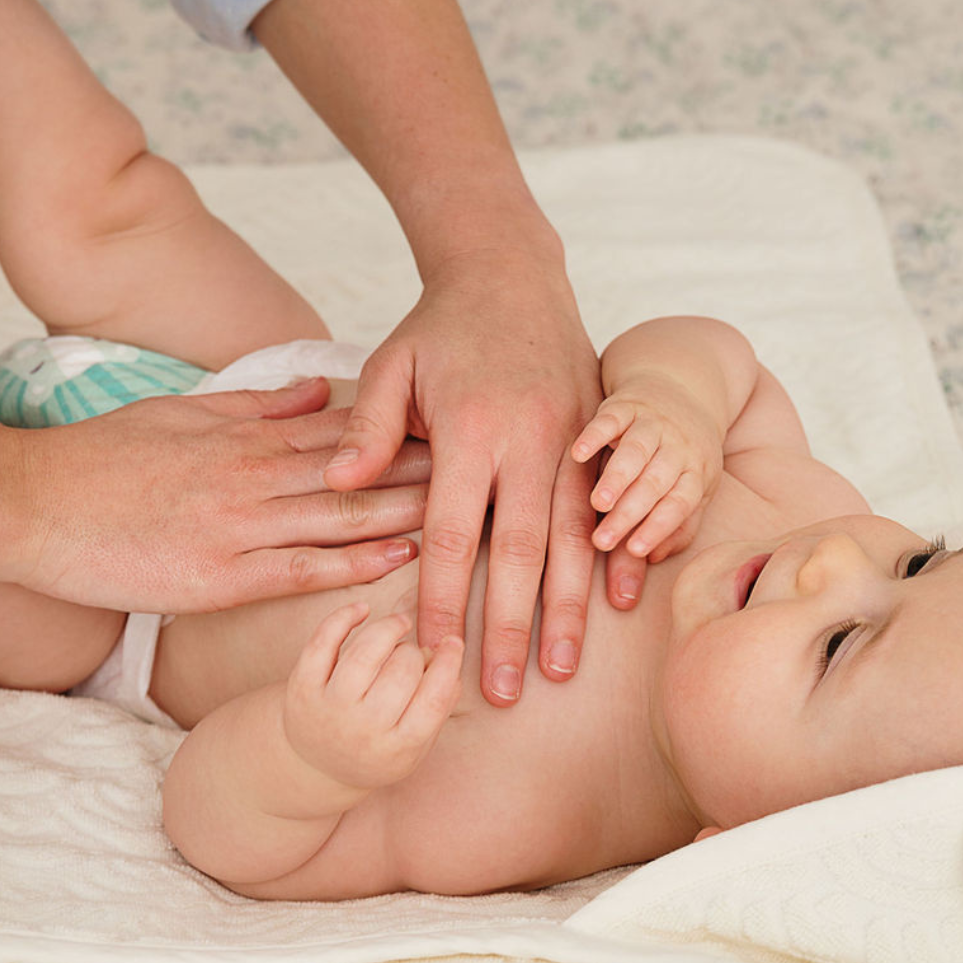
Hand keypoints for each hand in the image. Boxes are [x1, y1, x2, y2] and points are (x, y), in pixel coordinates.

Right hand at [9, 379, 428, 612]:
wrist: (31, 503)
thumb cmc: (105, 459)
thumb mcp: (184, 412)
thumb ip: (257, 406)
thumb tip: (317, 390)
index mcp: (248, 439)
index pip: (347, 432)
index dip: (407, 432)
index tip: (459, 427)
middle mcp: (254, 477)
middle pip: (359, 470)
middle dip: (428, 469)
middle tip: (489, 467)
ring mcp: (239, 526)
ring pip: (341, 516)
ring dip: (408, 513)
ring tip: (468, 513)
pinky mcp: (219, 577)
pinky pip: (300, 569)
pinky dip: (353, 563)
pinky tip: (400, 559)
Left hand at [284, 602, 462, 790]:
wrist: (315, 766)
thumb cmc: (376, 749)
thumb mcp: (414, 745)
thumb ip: (440, 706)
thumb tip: (450, 659)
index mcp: (398, 749)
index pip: (434, 700)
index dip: (449, 664)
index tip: (454, 642)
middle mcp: (362, 730)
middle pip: (402, 672)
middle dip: (415, 653)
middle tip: (414, 654)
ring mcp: (329, 709)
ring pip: (364, 654)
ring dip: (389, 628)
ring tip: (399, 624)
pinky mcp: (301, 688)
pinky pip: (322, 642)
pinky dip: (344, 618)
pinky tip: (363, 609)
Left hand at [322, 254, 604, 705]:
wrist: (512, 271)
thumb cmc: (442, 327)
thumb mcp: (390, 365)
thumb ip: (367, 429)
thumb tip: (340, 488)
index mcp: (468, 428)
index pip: (452, 533)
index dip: (442, 601)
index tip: (432, 655)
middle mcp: (527, 438)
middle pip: (520, 551)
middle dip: (510, 627)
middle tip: (502, 691)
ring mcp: (572, 437)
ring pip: (576, 537)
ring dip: (570, 608)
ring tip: (563, 667)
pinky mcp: (599, 433)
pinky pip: (611, 503)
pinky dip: (620, 552)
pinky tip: (621, 600)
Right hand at [572, 374, 723, 563]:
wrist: (683, 386)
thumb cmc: (683, 453)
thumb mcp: (692, 487)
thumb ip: (676, 526)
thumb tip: (653, 559)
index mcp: (696, 472)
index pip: (679, 504)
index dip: (658, 527)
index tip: (635, 551)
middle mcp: (678, 447)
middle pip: (655, 483)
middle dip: (629, 513)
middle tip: (603, 541)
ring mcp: (653, 423)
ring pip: (637, 451)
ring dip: (617, 477)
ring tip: (597, 503)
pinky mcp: (628, 403)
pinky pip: (611, 418)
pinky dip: (595, 434)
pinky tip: (578, 454)